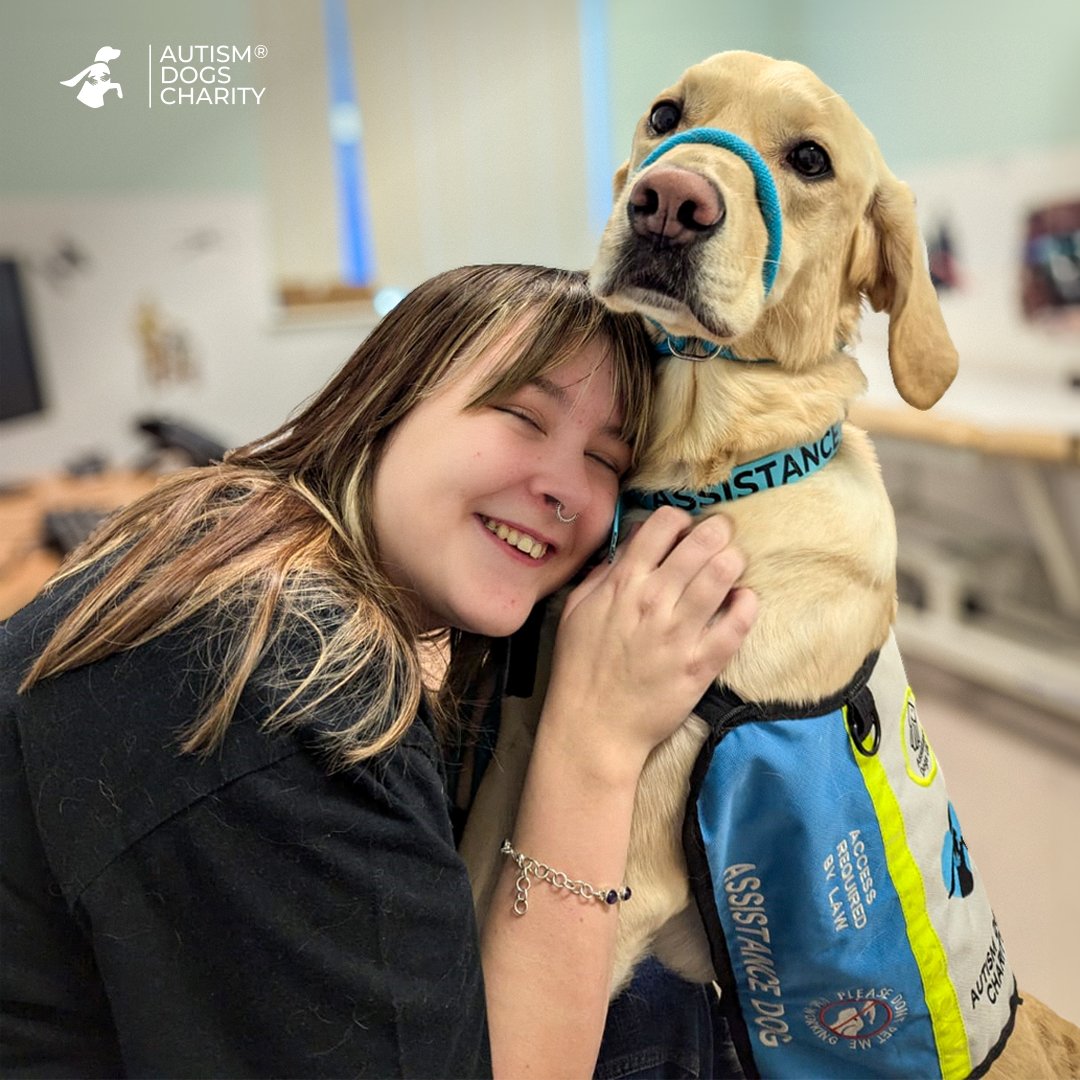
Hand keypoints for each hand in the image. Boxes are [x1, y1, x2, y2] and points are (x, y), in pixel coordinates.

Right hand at [541, 507, 756, 783]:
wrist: (593, 726)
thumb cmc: (581, 666)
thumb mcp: (578, 607)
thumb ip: (607, 570)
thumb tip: (637, 539)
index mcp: (624, 582)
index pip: (664, 524)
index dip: (679, 520)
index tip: (682, 532)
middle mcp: (655, 599)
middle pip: (704, 541)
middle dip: (718, 531)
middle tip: (719, 538)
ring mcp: (681, 632)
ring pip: (725, 573)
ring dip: (734, 560)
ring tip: (730, 565)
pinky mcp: (702, 663)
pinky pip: (739, 622)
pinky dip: (747, 603)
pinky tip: (741, 600)